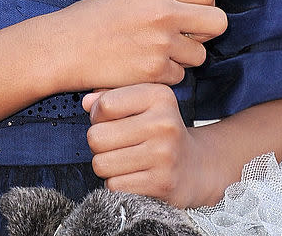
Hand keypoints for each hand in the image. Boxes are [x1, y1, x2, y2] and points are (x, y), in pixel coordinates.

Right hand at [53, 0, 226, 90]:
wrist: (66, 47)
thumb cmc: (94, 19)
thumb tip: (197, 7)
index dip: (203, 6)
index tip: (193, 15)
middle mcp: (163, 11)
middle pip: (218, 22)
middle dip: (207, 32)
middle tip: (187, 36)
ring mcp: (161, 42)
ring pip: (199, 55)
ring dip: (183, 58)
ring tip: (154, 52)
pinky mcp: (155, 70)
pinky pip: (179, 76)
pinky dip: (164, 75)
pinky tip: (141, 66)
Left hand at [83, 83, 214, 208]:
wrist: (195, 167)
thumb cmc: (159, 129)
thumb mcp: (143, 102)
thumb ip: (111, 96)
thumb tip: (86, 102)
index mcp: (159, 96)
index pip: (105, 105)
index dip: (97, 115)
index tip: (109, 119)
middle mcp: (164, 124)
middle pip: (97, 137)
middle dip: (98, 143)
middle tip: (115, 143)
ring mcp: (164, 156)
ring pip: (101, 164)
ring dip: (105, 164)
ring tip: (123, 159)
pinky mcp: (161, 184)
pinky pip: (114, 186)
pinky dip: (116, 183)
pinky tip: (132, 175)